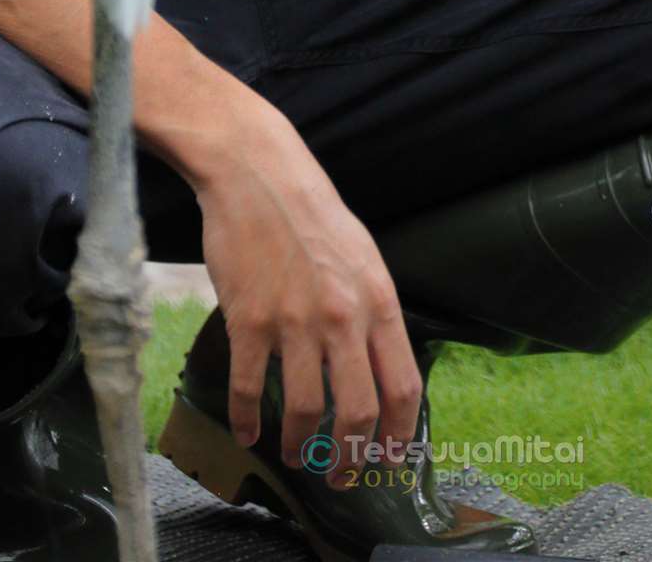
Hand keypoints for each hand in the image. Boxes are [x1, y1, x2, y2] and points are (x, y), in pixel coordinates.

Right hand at [189, 93, 421, 485]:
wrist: (257, 173)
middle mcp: (342, 316)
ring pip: (306, 411)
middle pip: (358, 413)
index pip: (403, 386)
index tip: (391, 459)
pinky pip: (251, 390)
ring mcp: (294, 321)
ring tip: (295, 456)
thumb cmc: (311, 212)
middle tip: (342, 478)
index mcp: (378, 300)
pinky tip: (249, 434)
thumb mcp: (362, 255)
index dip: (400, 434)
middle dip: (351, 459)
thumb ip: (372, 311)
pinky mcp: (249, 320)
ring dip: (301, 447)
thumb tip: (380, 365)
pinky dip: (249, 422)